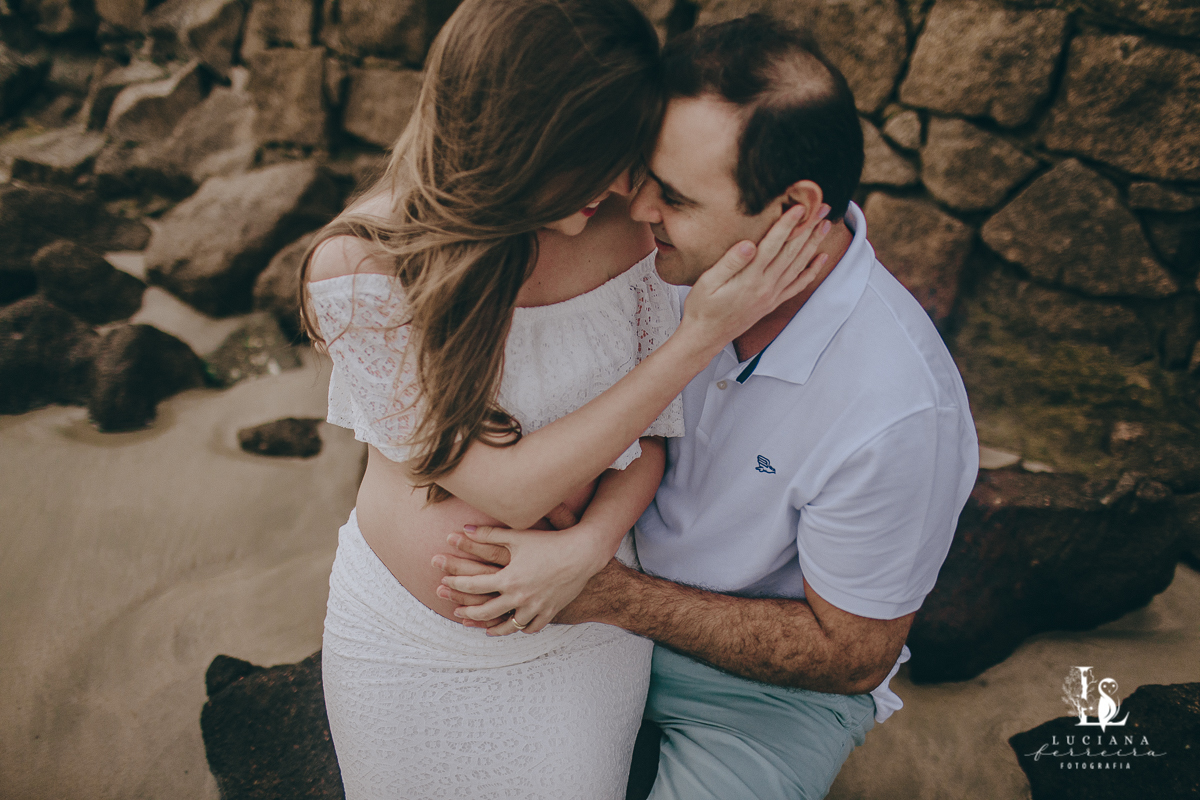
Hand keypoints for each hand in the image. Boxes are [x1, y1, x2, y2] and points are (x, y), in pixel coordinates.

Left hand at [435, 518, 610, 636]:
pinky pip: (532, 627)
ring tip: (485, 628)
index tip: (445, 584)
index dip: (456, 584)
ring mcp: (535, 606)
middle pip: (486, 611)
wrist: (583, 554)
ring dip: (494, 628)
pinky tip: (515, 628)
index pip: (473, 585)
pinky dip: (522, 629)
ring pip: (509, 626)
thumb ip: (488, 533)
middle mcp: (519, 596)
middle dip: (469, 612)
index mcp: (508, 578)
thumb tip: (464, 528)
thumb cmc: (549, 542)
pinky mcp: (550, 611)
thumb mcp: (518, 536)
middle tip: (458, 613)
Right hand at [681, 202, 831, 349]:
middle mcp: (766, 286)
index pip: (772, 245)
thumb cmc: (702, 308)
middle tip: (822, 209)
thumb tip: (749, 244)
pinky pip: (797, 285)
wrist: (706, 337)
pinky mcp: (772, 303)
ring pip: (798, 265)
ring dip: (813, 244)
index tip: (799, 207)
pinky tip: (821, 259)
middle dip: (807, 229)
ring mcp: (772, 295)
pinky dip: (811, 271)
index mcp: (750, 278)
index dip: (786, 224)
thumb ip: (730, 262)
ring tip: (825, 226)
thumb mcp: (708, 282)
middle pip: (791, 252)